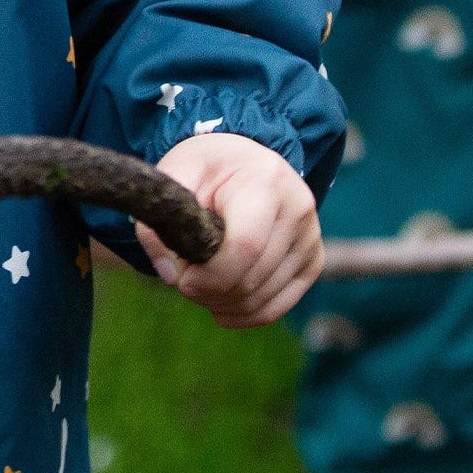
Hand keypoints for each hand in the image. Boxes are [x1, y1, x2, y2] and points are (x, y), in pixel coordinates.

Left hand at [136, 131, 322, 327]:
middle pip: (254, 277)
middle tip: (184, 283)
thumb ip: (158, 224)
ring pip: (266, 296)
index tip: (183, 281)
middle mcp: (297, 208)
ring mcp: (311, 236)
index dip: (212, 276)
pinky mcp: (313, 258)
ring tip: (199, 289)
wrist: (244, 158)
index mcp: (263, 181)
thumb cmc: (205, 168)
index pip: (246, 246)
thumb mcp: (173, 177)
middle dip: (211, 292)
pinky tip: (220, 307)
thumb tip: (171, 276)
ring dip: (225, 305)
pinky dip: (247, 314)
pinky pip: (281, 304)